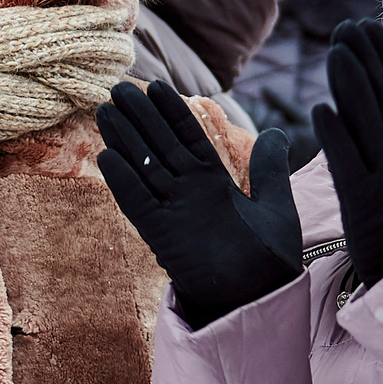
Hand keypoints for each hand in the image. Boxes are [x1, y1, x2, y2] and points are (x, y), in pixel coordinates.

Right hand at [96, 81, 301, 328]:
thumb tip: (277, 132)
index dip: (171, 111)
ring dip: (125, 140)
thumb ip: (270, 168)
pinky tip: (106, 157)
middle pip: (159, 146)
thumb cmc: (271, 258)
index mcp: (213, 182)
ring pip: (144, 168)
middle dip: (140, 116)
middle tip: (119, 88)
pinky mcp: (162, 236)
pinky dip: (123, 182)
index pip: (188, 137)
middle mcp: (189, 192)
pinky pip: (138, 204)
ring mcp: (174, 212)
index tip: (156, 84)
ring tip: (105, 110)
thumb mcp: (275, 204)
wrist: (261, 298)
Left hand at [311, 21, 382, 289]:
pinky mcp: (366, 203)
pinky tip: (320, 109)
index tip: (364, 25)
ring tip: (335, 52)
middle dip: (366, 62)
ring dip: (352, 87)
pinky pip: (350, 164)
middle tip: (347, 27)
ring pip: (369, 125)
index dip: (382, 58)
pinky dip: (337, 136)